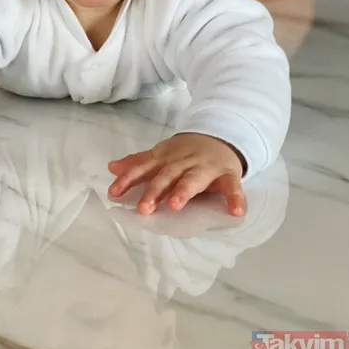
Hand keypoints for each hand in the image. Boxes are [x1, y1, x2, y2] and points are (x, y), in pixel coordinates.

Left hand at [108, 133, 245, 216]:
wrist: (220, 136)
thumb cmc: (186, 153)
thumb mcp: (161, 155)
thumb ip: (138, 163)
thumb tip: (111, 168)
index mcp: (166, 159)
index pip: (144, 168)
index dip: (128, 179)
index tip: (113, 193)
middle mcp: (183, 162)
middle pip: (166, 176)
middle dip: (154, 190)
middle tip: (143, 208)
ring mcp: (206, 168)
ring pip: (193, 180)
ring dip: (184, 191)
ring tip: (174, 205)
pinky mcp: (227, 175)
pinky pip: (232, 187)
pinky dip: (235, 199)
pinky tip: (236, 212)